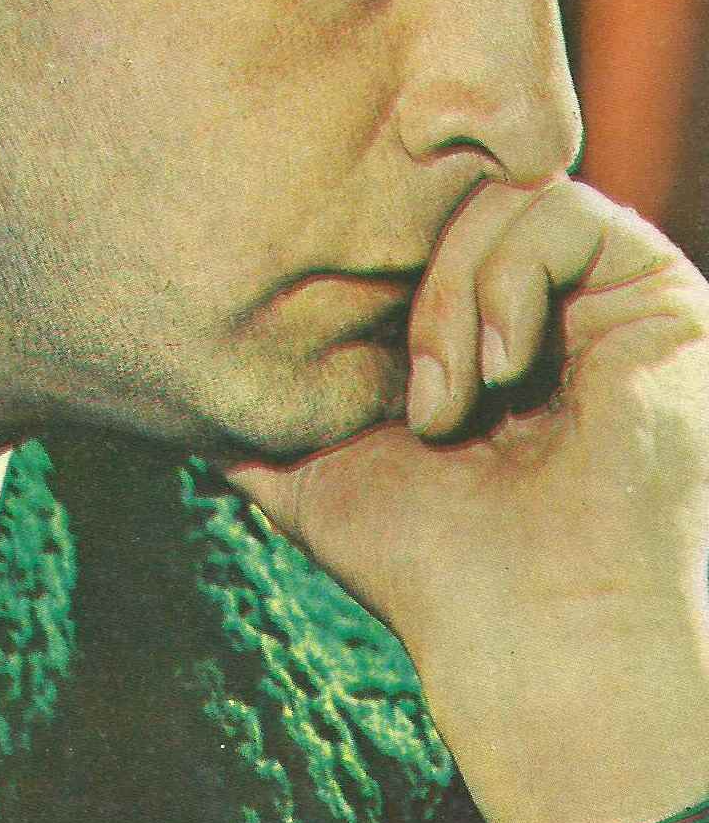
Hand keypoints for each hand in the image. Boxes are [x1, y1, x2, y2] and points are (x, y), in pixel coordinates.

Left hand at [230, 178, 708, 822]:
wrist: (525, 632)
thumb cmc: (425, 559)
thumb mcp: (312, 462)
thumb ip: (255, 408)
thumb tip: (164, 379)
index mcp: (476, 320)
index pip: (407, 218)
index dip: (365, 252)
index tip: (340, 328)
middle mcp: (544, 295)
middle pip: (449, 191)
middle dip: (405, 279)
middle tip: (411, 397)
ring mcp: (604, 291)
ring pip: (500, 193)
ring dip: (452, 296)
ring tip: (452, 403)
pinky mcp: (660, 293)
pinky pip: (564, 209)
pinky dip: (509, 283)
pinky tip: (501, 373)